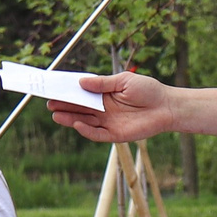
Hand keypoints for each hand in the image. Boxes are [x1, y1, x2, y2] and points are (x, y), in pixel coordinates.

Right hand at [48, 72, 173, 142]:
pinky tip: (77, 124)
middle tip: (49, 103)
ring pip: (84, 122)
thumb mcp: (124, 81)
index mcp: (103, 94)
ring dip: (70, 119)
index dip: (67, 92)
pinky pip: (97, 134)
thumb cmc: (148, 90)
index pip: (81, 94)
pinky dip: (87, 131)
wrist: (167, 106)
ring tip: (56, 114)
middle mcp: (103, 109)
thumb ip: (103, 83)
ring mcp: (108, 122)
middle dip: (64, 105)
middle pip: (79, 108)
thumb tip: (81, 82)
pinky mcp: (115, 135)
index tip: (53, 88)